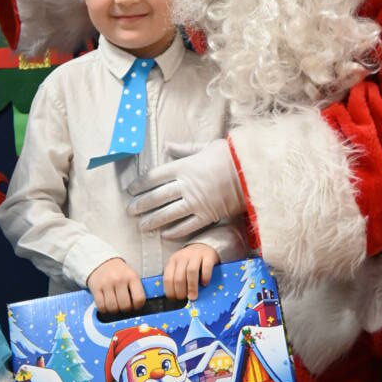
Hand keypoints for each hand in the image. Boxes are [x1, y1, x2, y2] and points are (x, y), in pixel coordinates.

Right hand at [87, 258, 145, 313]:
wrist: (103, 261)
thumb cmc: (120, 272)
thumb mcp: (132, 275)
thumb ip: (136, 289)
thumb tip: (138, 306)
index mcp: (132, 277)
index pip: (139, 298)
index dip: (138, 306)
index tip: (135, 306)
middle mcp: (120, 280)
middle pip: (125, 305)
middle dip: (125, 309)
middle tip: (124, 306)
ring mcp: (107, 284)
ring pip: (112, 308)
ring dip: (114, 310)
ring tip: (115, 305)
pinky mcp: (96, 288)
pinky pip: (101, 306)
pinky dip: (104, 309)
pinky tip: (106, 305)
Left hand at [128, 139, 245, 239]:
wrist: (251, 172)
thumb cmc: (229, 156)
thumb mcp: (205, 146)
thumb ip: (185, 149)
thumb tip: (168, 146)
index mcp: (183, 167)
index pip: (154, 177)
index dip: (139, 185)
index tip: (130, 190)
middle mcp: (186, 185)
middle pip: (156, 197)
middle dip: (141, 205)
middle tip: (130, 211)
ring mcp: (196, 202)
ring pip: (168, 214)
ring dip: (153, 221)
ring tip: (142, 226)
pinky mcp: (207, 215)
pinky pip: (187, 226)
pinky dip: (175, 232)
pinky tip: (165, 235)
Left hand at [163, 243, 219, 301]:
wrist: (204, 246)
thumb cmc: (190, 261)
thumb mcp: (179, 267)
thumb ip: (176, 278)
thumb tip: (175, 297)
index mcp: (173, 261)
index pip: (168, 278)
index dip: (170, 291)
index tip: (175, 299)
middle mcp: (183, 257)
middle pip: (179, 277)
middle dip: (181, 291)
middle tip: (185, 300)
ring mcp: (196, 255)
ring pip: (191, 272)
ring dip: (192, 287)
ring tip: (193, 297)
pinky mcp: (208, 255)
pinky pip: (206, 267)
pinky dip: (205, 277)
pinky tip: (205, 284)